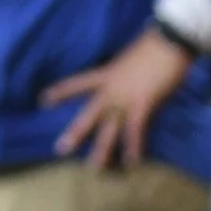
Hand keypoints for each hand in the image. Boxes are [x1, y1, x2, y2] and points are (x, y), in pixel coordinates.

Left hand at [41, 28, 194, 169]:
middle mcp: (111, 88)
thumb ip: (122, 73)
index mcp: (106, 73)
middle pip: (88, 113)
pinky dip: (134, 147)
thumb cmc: (151, 47)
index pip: (77, 84)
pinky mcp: (143, 104)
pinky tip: (131, 163)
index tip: (42, 100)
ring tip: (94, 168)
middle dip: (75, 132)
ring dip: (103, 149)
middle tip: (60, 149)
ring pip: (109, 127)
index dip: (60, 92)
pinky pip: (136, 130)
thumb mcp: (128, 60)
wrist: (167, 42)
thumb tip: (122, 79)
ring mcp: (125, 97)